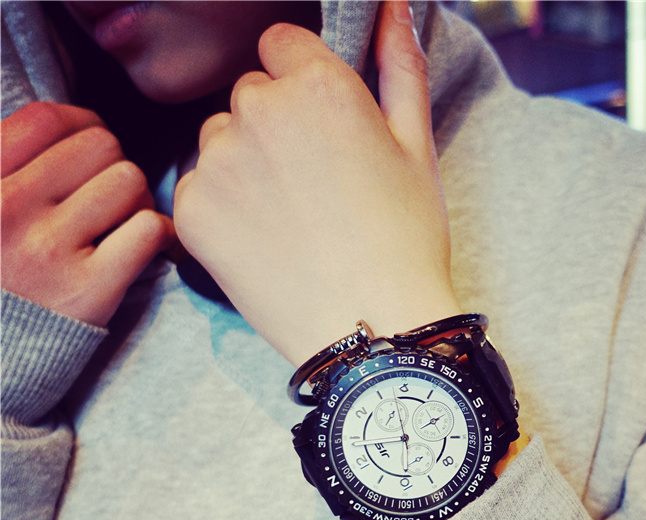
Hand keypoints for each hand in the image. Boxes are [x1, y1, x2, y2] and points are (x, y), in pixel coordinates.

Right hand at [1, 102, 173, 326]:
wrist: (0, 351)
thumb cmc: (1, 272)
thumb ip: (11, 165)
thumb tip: (71, 125)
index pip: (48, 119)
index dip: (83, 124)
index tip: (89, 145)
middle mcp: (7, 208)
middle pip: (100, 146)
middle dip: (114, 166)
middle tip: (108, 197)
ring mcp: (49, 250)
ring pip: (131, 182)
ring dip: (137, 200)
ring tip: (121, 224)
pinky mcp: (90, 289)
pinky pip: (150, 229)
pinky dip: (158, 234)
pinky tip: (143, 247)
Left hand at [174, 0, 461, 366]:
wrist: (370, 328)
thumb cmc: (403, 241)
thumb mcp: (418, 149)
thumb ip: (401, 67)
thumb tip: (392, 7)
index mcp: (317, 86)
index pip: (281, 44)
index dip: (302, 80)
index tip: (320, 124)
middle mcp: (257, 111)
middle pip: (249, 94)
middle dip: (274, 124)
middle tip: (313, 183)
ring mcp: (219, 163)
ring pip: (220, 139)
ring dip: (245, 163)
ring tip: (288, 216)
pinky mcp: (193, 211)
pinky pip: (200, 186)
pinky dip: (223, 207)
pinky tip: (263, 240)